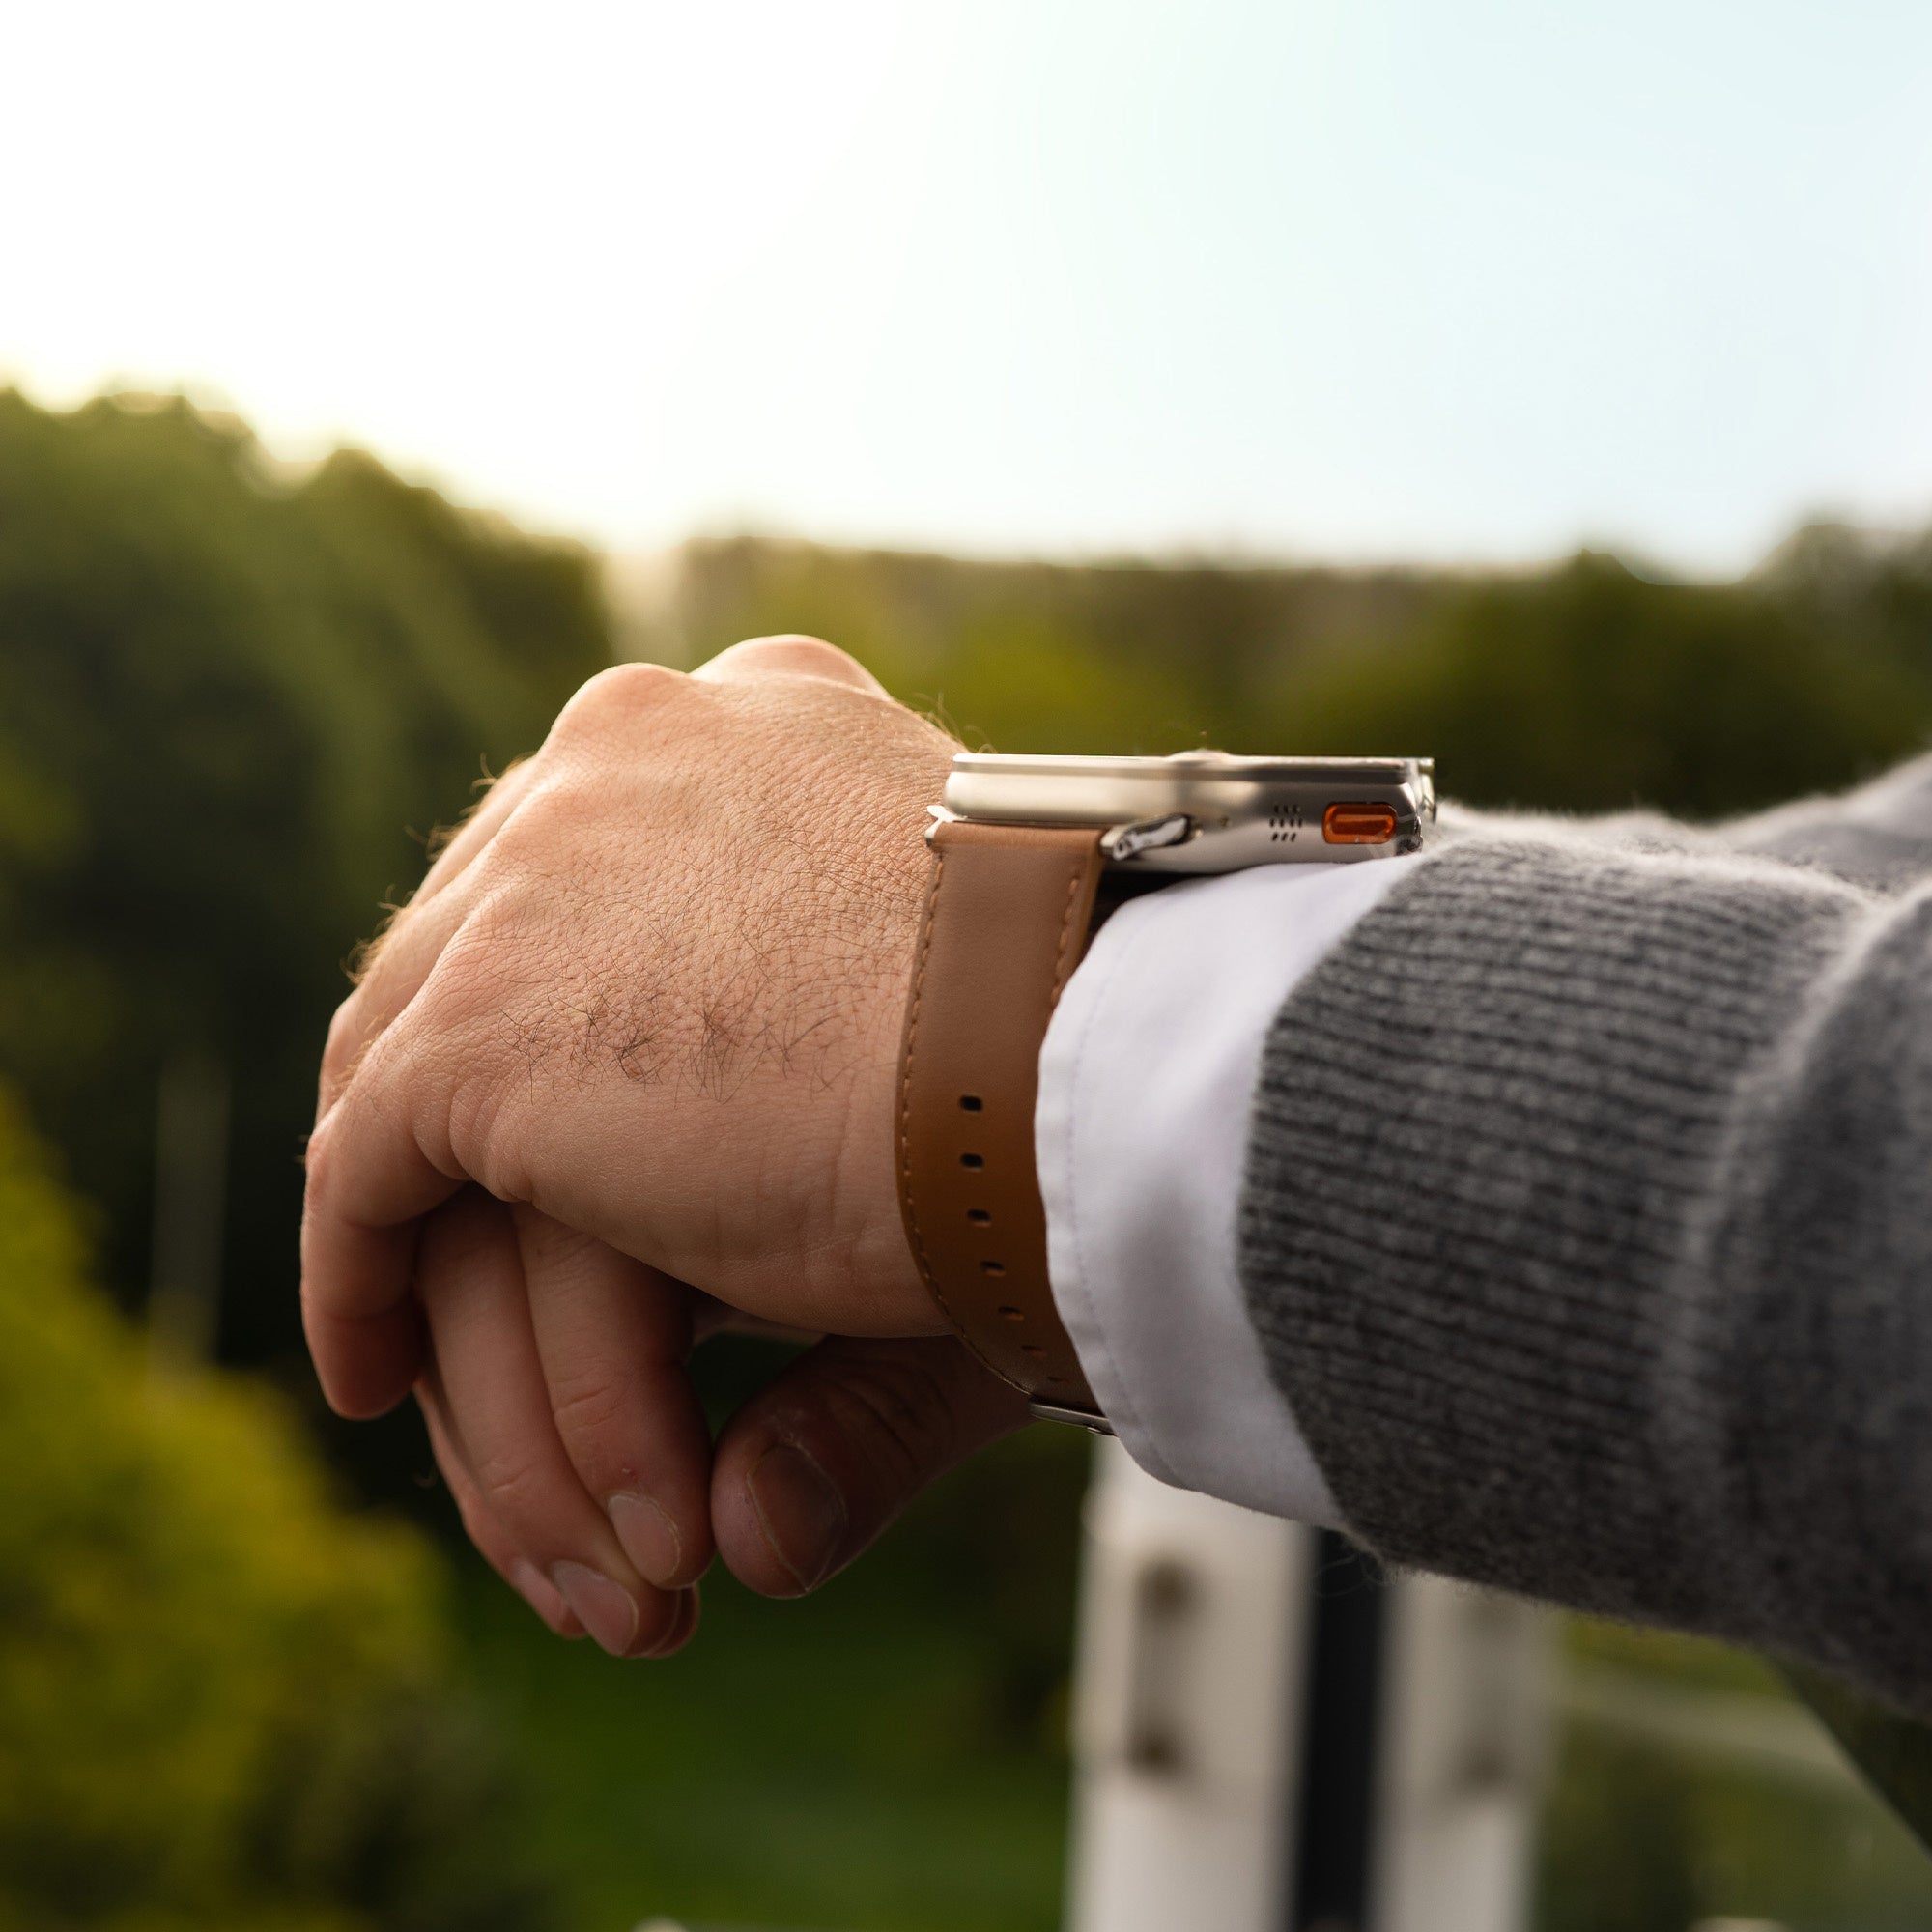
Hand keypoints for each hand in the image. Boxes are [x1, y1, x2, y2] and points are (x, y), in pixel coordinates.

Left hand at [303, 638, 1029, 1649]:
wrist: (1090, 1064)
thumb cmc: (1087, 1041)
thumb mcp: (942, 976)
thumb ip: (832, 986)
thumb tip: (771, 1092)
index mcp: (761, 710)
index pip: (596, 845)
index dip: (561, 969)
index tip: (564, 1085)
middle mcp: (630, 746)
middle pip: (477, 930)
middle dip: (460, 1082)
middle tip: (450, 1218)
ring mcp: (540, 871)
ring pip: (410, 1047)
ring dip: (409, 1198)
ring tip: (406, 1325)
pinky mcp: (483, 1023)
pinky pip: (368, 1170)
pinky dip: (357, 1277)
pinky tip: (370, 1376)